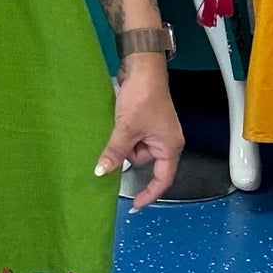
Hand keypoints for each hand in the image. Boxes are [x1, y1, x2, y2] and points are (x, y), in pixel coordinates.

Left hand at [94, 57, 182, 211]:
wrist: (142, 69)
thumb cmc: (143, 97)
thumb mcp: (126, 129)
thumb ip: (115, 152)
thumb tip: (102, 172)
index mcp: (170, 147)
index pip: (162, 179)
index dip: (149, 194)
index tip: (135, 204)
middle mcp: (166, 141)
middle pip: (144, 161)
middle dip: (128, 154)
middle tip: (119, 138)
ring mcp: (156, 131)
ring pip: (135, 148)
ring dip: (124, 142)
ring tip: (119, 124)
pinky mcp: (146, 122)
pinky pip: (133, 137)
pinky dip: (123, 134)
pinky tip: (117, 124)